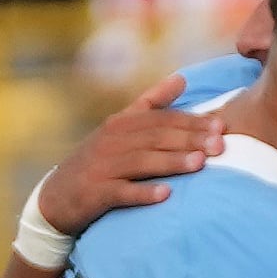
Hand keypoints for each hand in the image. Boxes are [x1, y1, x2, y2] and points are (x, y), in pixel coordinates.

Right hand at [35, 73, 222, 236]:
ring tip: (199, 164)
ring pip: (142, 162)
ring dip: (171, 162)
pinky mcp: (94, 193)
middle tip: (220, 146)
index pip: (162, 119)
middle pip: (155, 137)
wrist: (55, 198)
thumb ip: (151, 104)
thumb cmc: (98, 162)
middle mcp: (111, 141)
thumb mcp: (119, 129)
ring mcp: (102, 167)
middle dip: (189, 140)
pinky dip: (143, 192)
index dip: (192, 122)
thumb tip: (182, 79)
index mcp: (121, 123)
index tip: (221, 126)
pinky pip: (121, 192)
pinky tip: (165, 194)